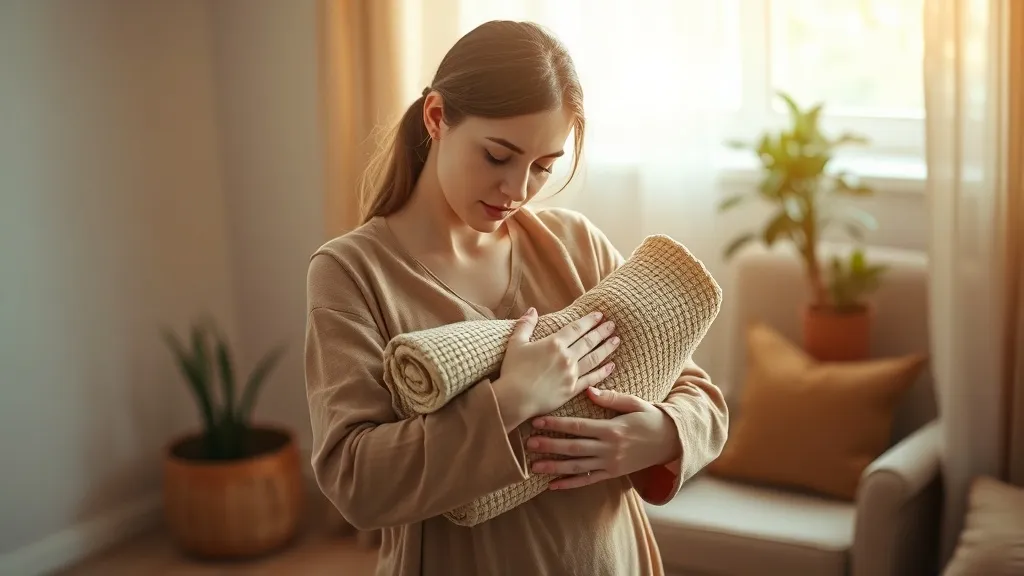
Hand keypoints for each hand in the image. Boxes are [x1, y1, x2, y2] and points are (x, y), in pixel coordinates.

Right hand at [493, 308, 619, 429]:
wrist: (515, 399)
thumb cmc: (512, 371)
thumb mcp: (515, 344)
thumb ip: (525, 325)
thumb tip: (532, 310)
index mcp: (554, 344)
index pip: (576, 328)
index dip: (589, 321)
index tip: (600, 315)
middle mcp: (567, 357)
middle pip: (589, 341)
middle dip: (602, 332)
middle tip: (613, 325)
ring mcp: (572, 374)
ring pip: (594, 358)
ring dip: (606, 348)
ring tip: (616, 340)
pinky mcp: (572, 390)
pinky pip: (591, 379)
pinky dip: (602, 372)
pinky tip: (611, 366)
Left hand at [525, 388, 681, 489]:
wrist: (672, 442)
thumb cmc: (651, 417)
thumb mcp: (634, 403)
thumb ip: (611, 398)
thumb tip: (588, 389)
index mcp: (612, 429)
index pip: (579, 426)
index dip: (557, 424)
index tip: (537, 421)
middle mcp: (609, 449)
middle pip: (574, 448)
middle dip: (550, 446)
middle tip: (528, 444)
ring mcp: (611, 464)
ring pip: (577, 467)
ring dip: (554, 467)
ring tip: (534, 466)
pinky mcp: (613, 474)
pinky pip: (588, 480)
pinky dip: (570, 484)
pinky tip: (552, 485)